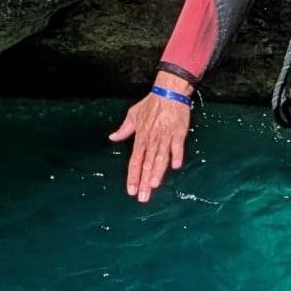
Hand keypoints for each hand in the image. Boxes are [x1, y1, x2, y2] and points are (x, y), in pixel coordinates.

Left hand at [109, 86, 193, 203]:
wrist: (168, 92)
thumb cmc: (151, 104)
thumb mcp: (133, 115)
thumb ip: (124, 130)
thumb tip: (112, 138)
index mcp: (141, 138)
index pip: (134, 161)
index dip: (132, 177)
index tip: (131, 190)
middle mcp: (152, 140)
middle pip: (146, 164)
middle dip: (144, 182)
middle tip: (143, 198)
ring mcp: (165, 137)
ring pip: (160, 158)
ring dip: (157, 172)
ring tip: (153, 185)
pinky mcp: (178, 133)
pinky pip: (177, 146)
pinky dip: (176, 155)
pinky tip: (176, 166)